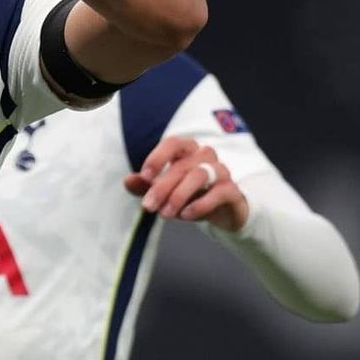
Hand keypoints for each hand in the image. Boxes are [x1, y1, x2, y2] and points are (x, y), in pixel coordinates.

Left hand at [124, 135, 249, 231]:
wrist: (220, 212)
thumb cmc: (188, 195)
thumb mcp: (164, 191)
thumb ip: (145, 185)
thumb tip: (127, 180)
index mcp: (187, 150)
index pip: (173, 143)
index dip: (158, 157)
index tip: (144, 176)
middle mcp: (206, 156)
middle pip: (182, 166)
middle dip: (162, 187)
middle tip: (148, 207)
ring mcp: (221, 172)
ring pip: (199, 175)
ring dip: (179, 196)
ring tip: (165, 214)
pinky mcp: (232, 191)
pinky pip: (219, 192)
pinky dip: (200, 204)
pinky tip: (186, 215)